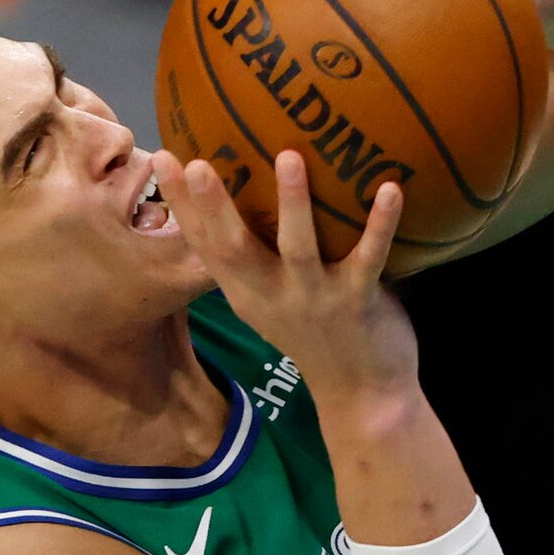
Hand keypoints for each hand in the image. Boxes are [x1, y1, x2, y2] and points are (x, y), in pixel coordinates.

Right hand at [156, 147, 419, 404]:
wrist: (363, 398)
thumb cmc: (316, 336)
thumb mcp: (271, 303)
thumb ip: (256, 262)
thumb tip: (248, 197)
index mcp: (248, 292)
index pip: (205, 245)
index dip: (182, 205)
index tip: (163, 160)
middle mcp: (272, 295)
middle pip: (235, 248)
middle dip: (215, 206)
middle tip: (199, 165)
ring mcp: (314, 299)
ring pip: (299, 247)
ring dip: (294, 202)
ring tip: (289, 156)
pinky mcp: (358, 302)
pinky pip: (370, 257)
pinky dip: (381, 223)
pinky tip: (390, 189)